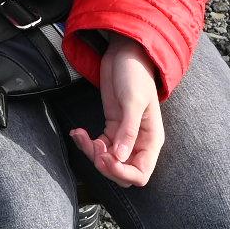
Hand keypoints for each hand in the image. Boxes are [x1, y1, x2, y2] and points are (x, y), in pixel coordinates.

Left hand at [69, 38, 163, 186]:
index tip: (106, 159)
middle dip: (105, 165)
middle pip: (123, 172)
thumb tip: (120, 157)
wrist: (124, 54)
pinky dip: (86, 143)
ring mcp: (124, 136)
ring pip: (108, 160)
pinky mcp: (111, 127)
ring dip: (92, 154)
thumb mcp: (133, 101)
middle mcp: (139, 142)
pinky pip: (99, 146)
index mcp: (151, 140)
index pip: (141, 173)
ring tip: (82, 136)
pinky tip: (78, 132)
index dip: (122, 173)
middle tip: (93, 146)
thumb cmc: (135, 75)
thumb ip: (128, 130)